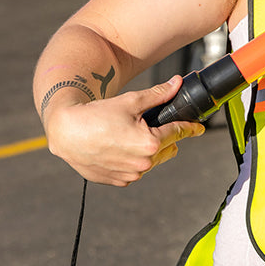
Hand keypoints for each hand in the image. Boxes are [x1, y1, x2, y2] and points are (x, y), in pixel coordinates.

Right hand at [44, 76, 203, 185]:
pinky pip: (134, 171)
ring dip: (148, 151)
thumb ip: (158, 95)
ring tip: (129, 136)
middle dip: (165, 138)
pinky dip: (131, 161)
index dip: (190, 128)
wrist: (66, 132)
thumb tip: (177, 84)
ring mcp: (130, 176)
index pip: (178, 133)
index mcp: (150, 144)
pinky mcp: (117, 181)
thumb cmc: (96, 114)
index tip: (198, 128)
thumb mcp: (130, 101)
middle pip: (167, 149)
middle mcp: (143, 164)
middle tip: (150, 126)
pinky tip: (118, 149)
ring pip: (151, 162)